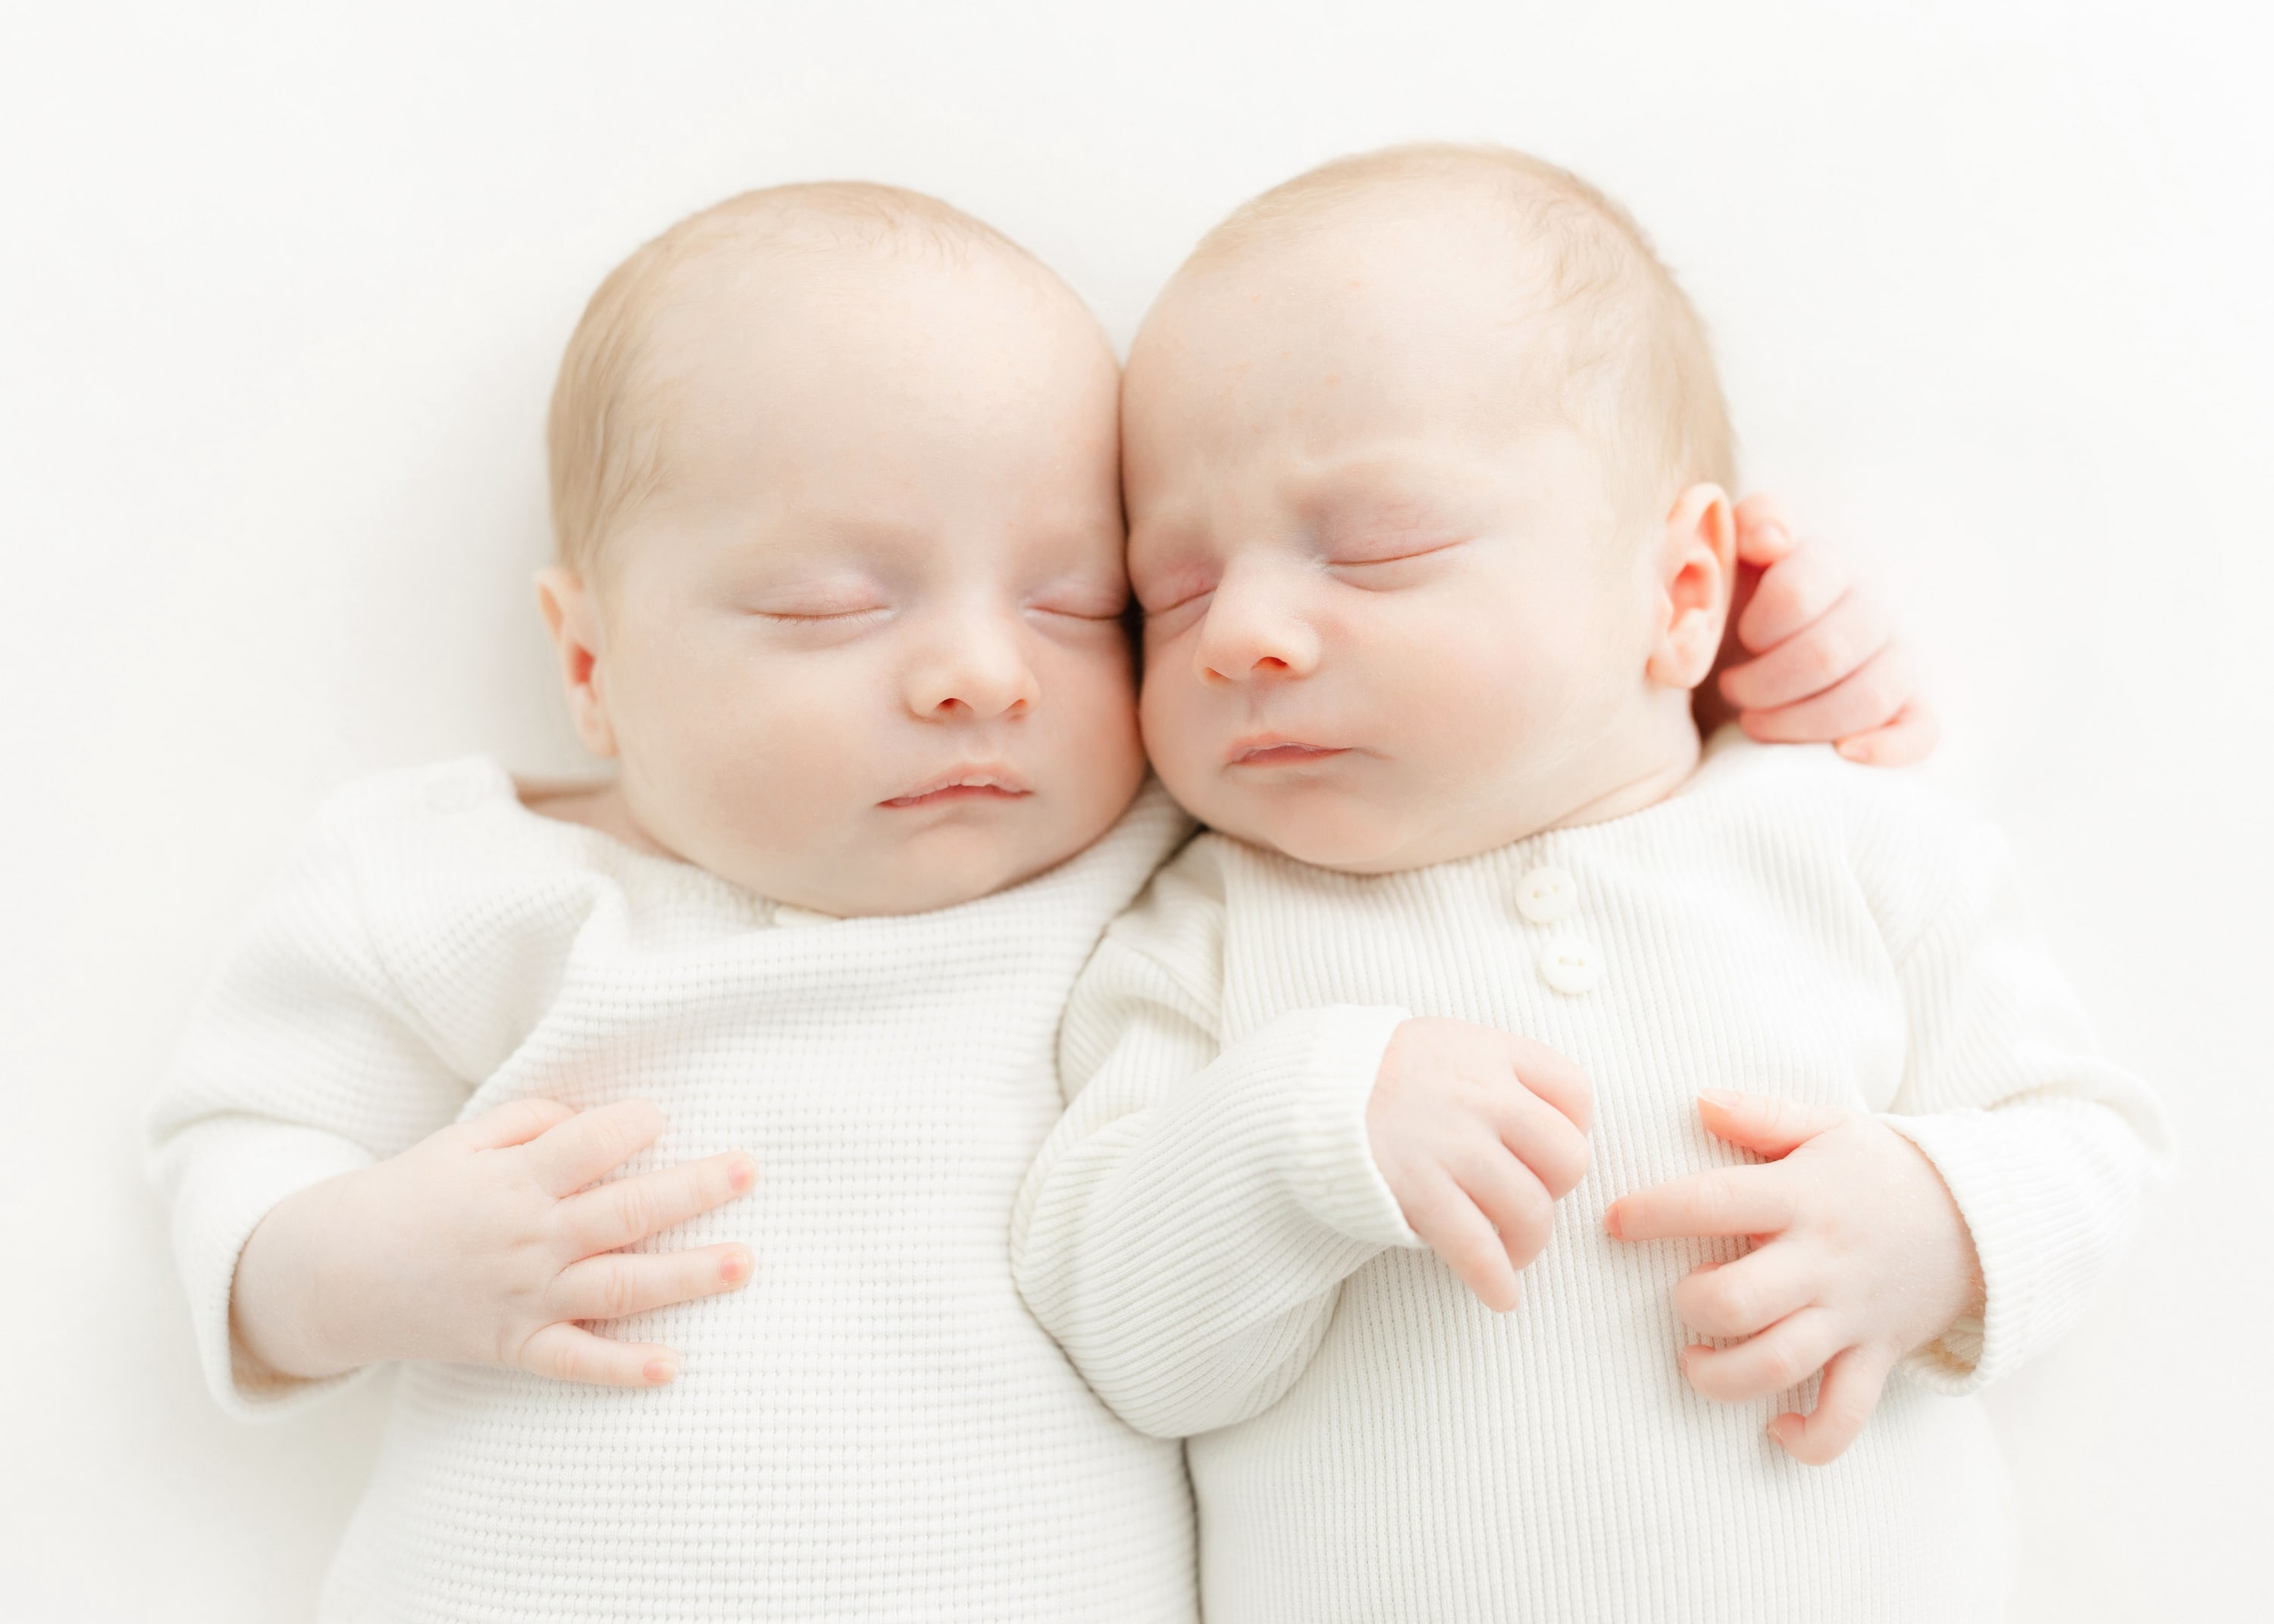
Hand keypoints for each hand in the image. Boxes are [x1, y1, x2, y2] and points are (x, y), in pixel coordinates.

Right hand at [232, 1097, 756, 1387]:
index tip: (661, 1115)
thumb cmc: (410, 1195)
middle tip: (750, 1171)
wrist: (332, 1274)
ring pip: (618, 1287)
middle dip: (693, 1189)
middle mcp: (528, 1239)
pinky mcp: (514, 1345)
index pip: (589, 1145)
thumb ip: (531, 1120)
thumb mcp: (461, 1140)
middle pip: (624, 1212)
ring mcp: (525, 1297)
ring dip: (685, 1276)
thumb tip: (598, 1116)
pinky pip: (575, 1361)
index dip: (631, 1125)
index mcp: (515, 1180)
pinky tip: (672, 1368)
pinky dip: (622, 1369)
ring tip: (744, 1262)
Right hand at [1365, 1018, 1592, 1310]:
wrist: (1301, 1090)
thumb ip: (1494, 1070)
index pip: (1574, 1092)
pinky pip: (1478, 1248)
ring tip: (1514, 1253)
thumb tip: (1544, 1119)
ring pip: (1531, 1210)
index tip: (1550, 1150)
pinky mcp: (1419, 1191)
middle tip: (1527, 1197)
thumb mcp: (1442, 1044)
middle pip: (1567, 1157)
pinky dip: (1497, 1280)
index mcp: (1490, 1054)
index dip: (1574, 1128)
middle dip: (1557, 1189)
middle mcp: (1480, 1097)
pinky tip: (1501, 1296)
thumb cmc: (1374, 1073)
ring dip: (1531, 1243)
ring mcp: (1451, 1145)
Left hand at [1603, 1091, 1982, 1463]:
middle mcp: (1823, 1261)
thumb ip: (1762, 1117)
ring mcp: (1852, 1315)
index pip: (1712, 1202)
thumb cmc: (1887, 1169)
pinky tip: (1775, 1427)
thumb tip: (1698, 1100)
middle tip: (1684, 1298)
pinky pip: (1845, 1415)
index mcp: (1803, 1196)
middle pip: (1739, 1301)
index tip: (1615, 1221)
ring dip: (1721, 1377)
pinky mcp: (1877, 1356)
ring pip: (1779, 1365)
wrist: (1986, 1217)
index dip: (1652, 1213)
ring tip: (1697, 1361)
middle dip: (1691, 1307)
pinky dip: (1809, 1438)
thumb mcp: (1830, 1127)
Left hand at [1696, 494, 1936, 765]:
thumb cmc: (1728, 607)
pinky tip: (1842, 753)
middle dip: (1765, 683)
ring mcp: (1894, 658)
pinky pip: (1922, 730)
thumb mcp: (1725, 560)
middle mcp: (1870, 606)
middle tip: (1732, 688)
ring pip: (1872, 695)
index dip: (1758, 627)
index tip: (1736, 640)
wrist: (1735, 659)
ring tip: (1754, 722)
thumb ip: (1744, 527)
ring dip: (1802, 721)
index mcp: (1824, 563)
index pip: (1800, 590)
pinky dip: (1887, 747)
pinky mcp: (1906, 707)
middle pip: (1829, 652)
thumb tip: (1773, 539)